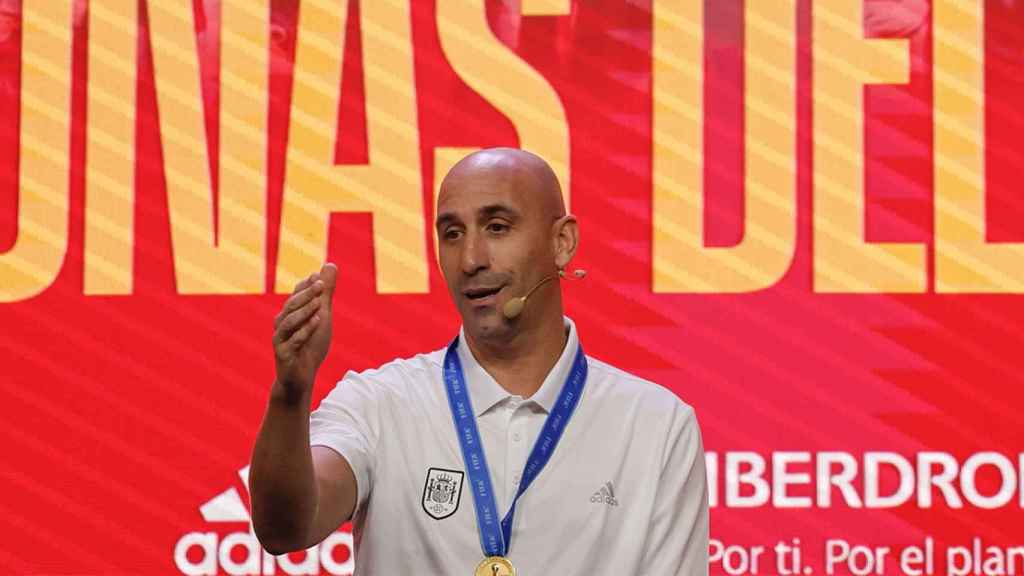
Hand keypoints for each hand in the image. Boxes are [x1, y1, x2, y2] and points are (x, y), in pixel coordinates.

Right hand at [272, 263, 337, 397]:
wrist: (301, 377)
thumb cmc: (310, 345)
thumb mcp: (322, 316)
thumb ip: (325, 293)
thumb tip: (330, 264)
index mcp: (289, 314)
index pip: (296, 295)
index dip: (306, 285)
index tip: (318, 275)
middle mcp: (281, 324)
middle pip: (291, 305)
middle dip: (306, 294)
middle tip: (320, 284)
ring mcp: (280, 340)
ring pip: (289, 322)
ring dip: (304, 311)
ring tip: (319, 303)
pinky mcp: (283, 355)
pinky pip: (293, 341)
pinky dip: (305, 331)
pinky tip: (318, 322)